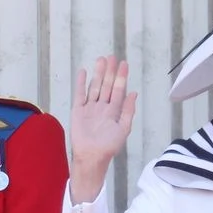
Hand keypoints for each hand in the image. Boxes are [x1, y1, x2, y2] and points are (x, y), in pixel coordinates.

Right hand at [67, 55, 138, 204]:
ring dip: (98, 74)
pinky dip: (81, 83)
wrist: (92, 156)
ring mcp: (90, 108)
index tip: (124, 64)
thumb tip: (134, 92)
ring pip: (95, 87)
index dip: (121, 77)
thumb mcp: (123, 128)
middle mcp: (102, 107)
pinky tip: (83, 72)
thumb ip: (128, 110)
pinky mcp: (78, 110)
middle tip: (112, 57)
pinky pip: (80, 94)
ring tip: (101, 60)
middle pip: (107, 85)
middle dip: (110, 72)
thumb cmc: (109, 146)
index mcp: (114, 111)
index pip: (119, 90)